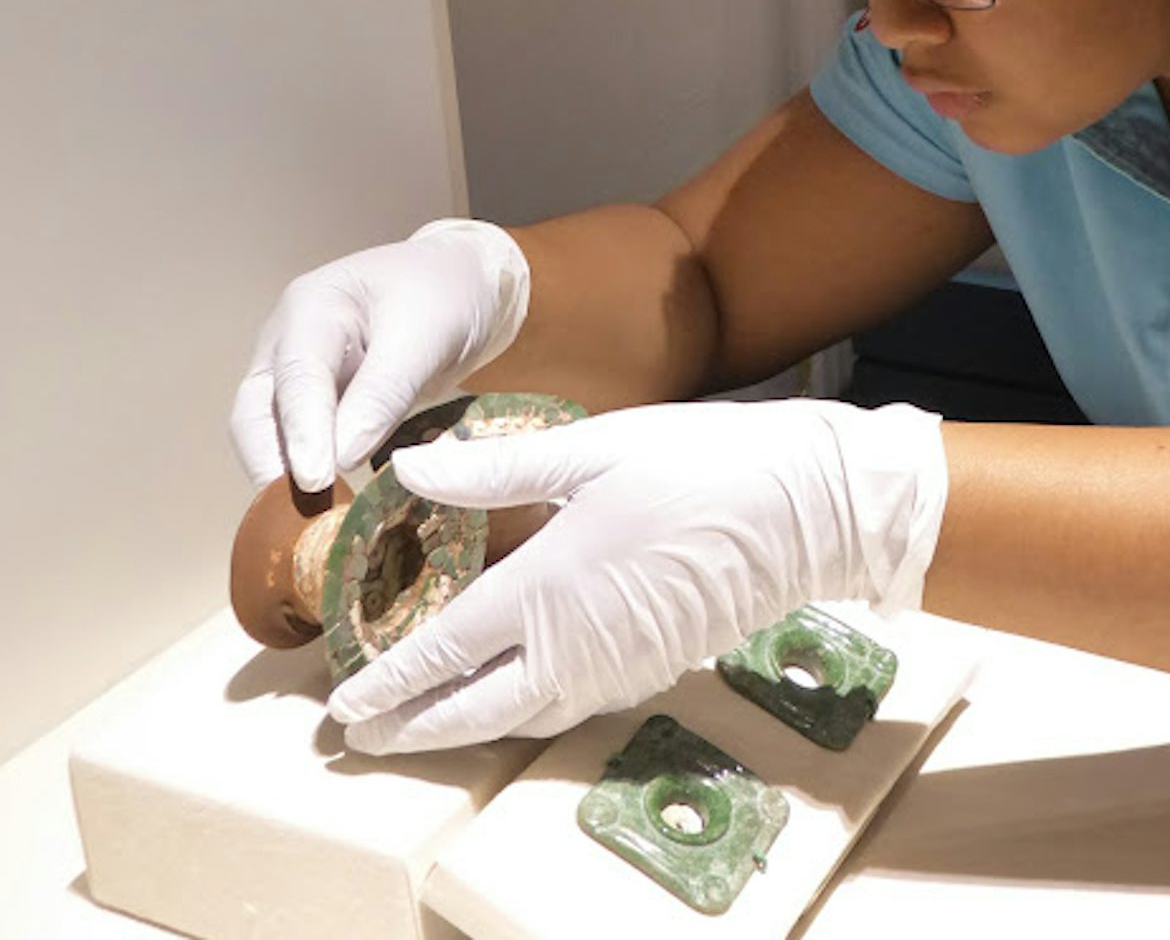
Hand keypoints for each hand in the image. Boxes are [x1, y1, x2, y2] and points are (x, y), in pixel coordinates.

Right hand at [229, 220, 530, 492]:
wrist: (469, 283)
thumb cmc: (446, 294)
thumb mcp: (424, 334)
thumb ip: (384, 391)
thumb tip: (340, 456)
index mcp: (310, 309)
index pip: (294, 377)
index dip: (301, 432)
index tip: (315, 479)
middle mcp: (290, 343)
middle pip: (257, 412)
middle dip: (273, 464)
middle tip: (300, 517)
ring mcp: (302, 375)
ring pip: (274, 433)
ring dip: (288, 476)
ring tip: (314, 523)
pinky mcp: (326, 403)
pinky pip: (307, 442)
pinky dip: (314, 474)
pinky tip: (331, 508)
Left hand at [325, 398, 945, 753]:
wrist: (809, 509)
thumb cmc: (704, 464)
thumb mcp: (595, 449)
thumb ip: (497, 470)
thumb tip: (411, 469)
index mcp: (550, 587)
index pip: (447, 649)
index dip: (391, 681)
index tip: (344, 705)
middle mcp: (577, 646)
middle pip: (476, 711)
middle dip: (412, 730)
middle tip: (362, 737)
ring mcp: (620, 667)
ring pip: (524, 719)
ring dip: (464, 729)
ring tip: (421, 725)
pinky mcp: (654, 669)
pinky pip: (571, 708)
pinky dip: (524, 713)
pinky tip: (515, 694)